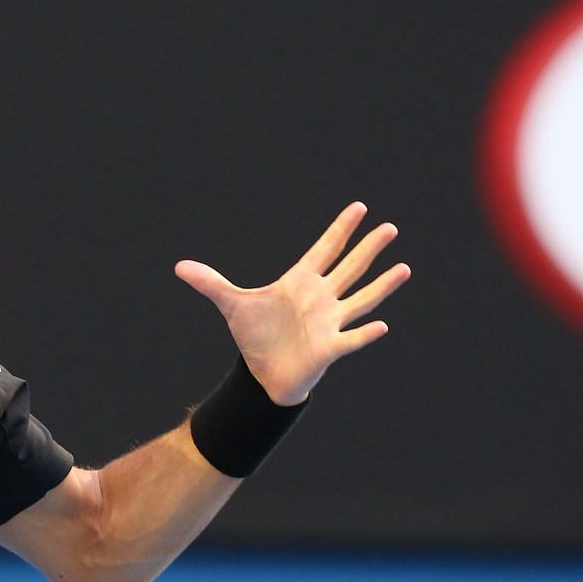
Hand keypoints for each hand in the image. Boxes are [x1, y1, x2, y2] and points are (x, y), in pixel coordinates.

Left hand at [176, 202, 409, 405]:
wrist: (262, 374)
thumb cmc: (254, 335)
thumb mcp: (231, 305)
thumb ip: (210, 284)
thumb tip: (179, 266)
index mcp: (300, 283)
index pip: (324, 250)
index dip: (340, 230)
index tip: (359, 207)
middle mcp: (321, 299)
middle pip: (349, 269)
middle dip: (367, 249)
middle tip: (389, 227)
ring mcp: (329, 322)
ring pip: (360, 300)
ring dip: (381, 286)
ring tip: (403, 268)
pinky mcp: (329, 348)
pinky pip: (351, 339)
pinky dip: (364, 334)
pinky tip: (381, 325)